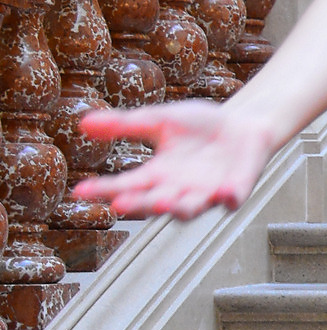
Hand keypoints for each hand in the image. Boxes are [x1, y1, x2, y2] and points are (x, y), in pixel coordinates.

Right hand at [70, 101, 277, 219]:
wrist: (242, 126)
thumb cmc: (199, 127)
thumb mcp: (160, 120)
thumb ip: (126, 125)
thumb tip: (82, 123)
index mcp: (158, 176)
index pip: (127, 185)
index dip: (105, 189)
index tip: (80, 191)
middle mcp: (179, 191)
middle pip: (154, 203)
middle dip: (139, 204)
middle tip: (121, 204)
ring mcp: (207, 194)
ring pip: (189, 209)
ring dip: (177, 207)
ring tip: (162, 202)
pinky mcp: (235, 191)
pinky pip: (231, 200)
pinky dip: (228, 198)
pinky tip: (224, 193)